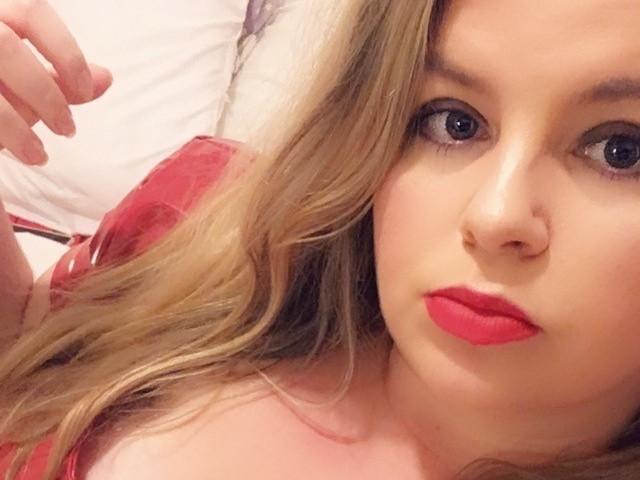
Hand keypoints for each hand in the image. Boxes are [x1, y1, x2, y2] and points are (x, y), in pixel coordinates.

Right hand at [0, 0, 112, 164]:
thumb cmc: (0, 83)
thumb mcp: (26, 75)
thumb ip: (62, 75)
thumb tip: (106, 78)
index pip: (34, 13)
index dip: (66, 54)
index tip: (85, 93)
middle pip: (5, 47)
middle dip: (44, 93)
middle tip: (67, 130)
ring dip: (16, 126)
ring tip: (39, 155)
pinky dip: (2, 137)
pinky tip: (21, 155)